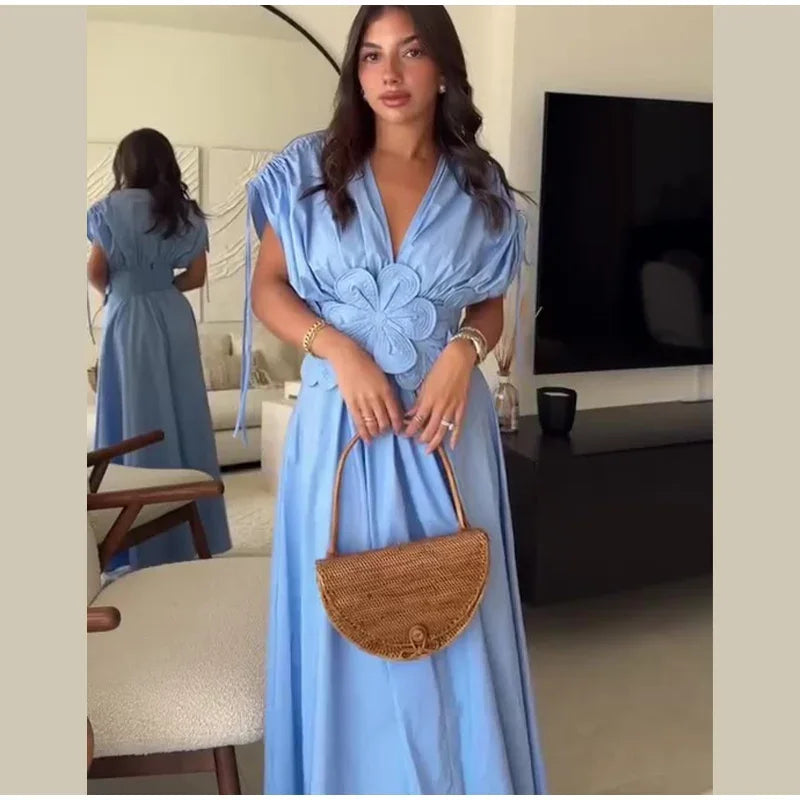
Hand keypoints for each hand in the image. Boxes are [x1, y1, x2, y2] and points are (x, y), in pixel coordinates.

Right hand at [329, 340, 403, 441]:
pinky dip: (364, 433)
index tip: (399, 429)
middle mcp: (375, 397)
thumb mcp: (383, 377)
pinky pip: (359, 422)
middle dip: (387, 429)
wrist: (347, 357)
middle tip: (387, 431)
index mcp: (386, 390)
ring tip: (377, 434)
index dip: (398, 424)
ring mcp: (363, 401)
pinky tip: (367, 439)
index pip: (395, 413)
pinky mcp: (351, 403)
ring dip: (376, 432)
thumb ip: (388, 392)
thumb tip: (393, 408)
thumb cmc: (367, 364)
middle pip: (384, 421)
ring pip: (372, 424)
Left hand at [404, 338, 475, 452]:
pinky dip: (455, 437)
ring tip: (429, 449)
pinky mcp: (462, 407)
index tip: (404, 435)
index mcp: (429, 399)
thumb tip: (411, 414)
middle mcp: (440, 406)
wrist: (459, 359)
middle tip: (416, 442)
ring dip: (435, 441)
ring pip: (442, 430)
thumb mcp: (425, 384)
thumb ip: (419, 401)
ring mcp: (452, 408)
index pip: (417, 420)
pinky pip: (458, 425)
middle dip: (421, 438)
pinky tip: (451, 446)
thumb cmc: (441, 367)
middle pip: (429, 429)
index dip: (410, 430)